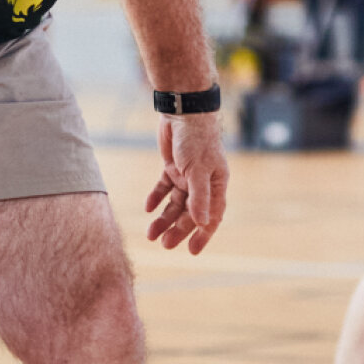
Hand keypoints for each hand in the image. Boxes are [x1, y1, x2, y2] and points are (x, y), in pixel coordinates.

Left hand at [145, 110, 227, 253]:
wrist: (183, 112)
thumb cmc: (197, 140)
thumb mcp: (198, 170)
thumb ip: (199, 197)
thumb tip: (202, 224)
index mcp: (216, 186)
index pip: (212, 217)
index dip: (203, 235)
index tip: (192, 251)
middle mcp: (203, 183)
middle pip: (190, 214)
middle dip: (177, 230)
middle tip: (164, 245)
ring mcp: (187, 176)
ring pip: (175, 204)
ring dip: (164, 218)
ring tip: (151, 233)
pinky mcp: (172, 167)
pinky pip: (164, 188)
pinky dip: (156, 198)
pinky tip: (147, 208)